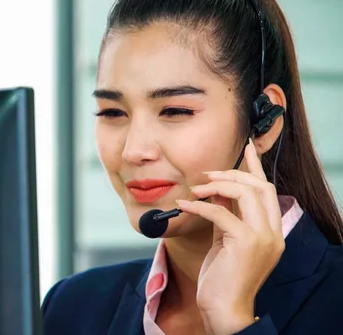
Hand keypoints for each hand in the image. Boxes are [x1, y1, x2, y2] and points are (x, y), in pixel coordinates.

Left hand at [175, 139, 284, 334]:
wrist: (223, 309)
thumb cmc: (222, 278)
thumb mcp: (226, 241)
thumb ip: (226, 216)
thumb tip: (216, 192)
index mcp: (271, 230)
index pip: (267, 190)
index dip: (256, 167)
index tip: (247, 147)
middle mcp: (273, 232)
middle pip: (260, 186)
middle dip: (233, 174)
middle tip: (207, 174)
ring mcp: (263, 237)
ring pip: (247, 193)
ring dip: (218, 186)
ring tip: (195, 188)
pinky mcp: (246, 243)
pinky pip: (221, 212)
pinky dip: (200, 205)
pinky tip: (183, 205)